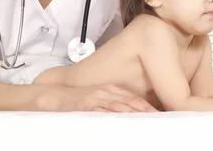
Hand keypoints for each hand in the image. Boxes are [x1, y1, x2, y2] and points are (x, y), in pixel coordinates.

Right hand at [36, 83, 158, 112]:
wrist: (50, 95)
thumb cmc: (75, 101)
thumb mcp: (97, 100)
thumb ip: (113, 107)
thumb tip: (130, 117)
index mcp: (111, 90)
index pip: (135, 100)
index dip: (149, 108)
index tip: (162, 115)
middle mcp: (105, 92)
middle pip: (131, 103)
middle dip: (146, 112)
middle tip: (160, 121)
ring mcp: (95, 98)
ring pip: (119, 107)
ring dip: (134, 114)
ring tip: (147, 122)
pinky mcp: (83, 105)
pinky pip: (100, 111)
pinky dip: (111, 116)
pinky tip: (120, 122)